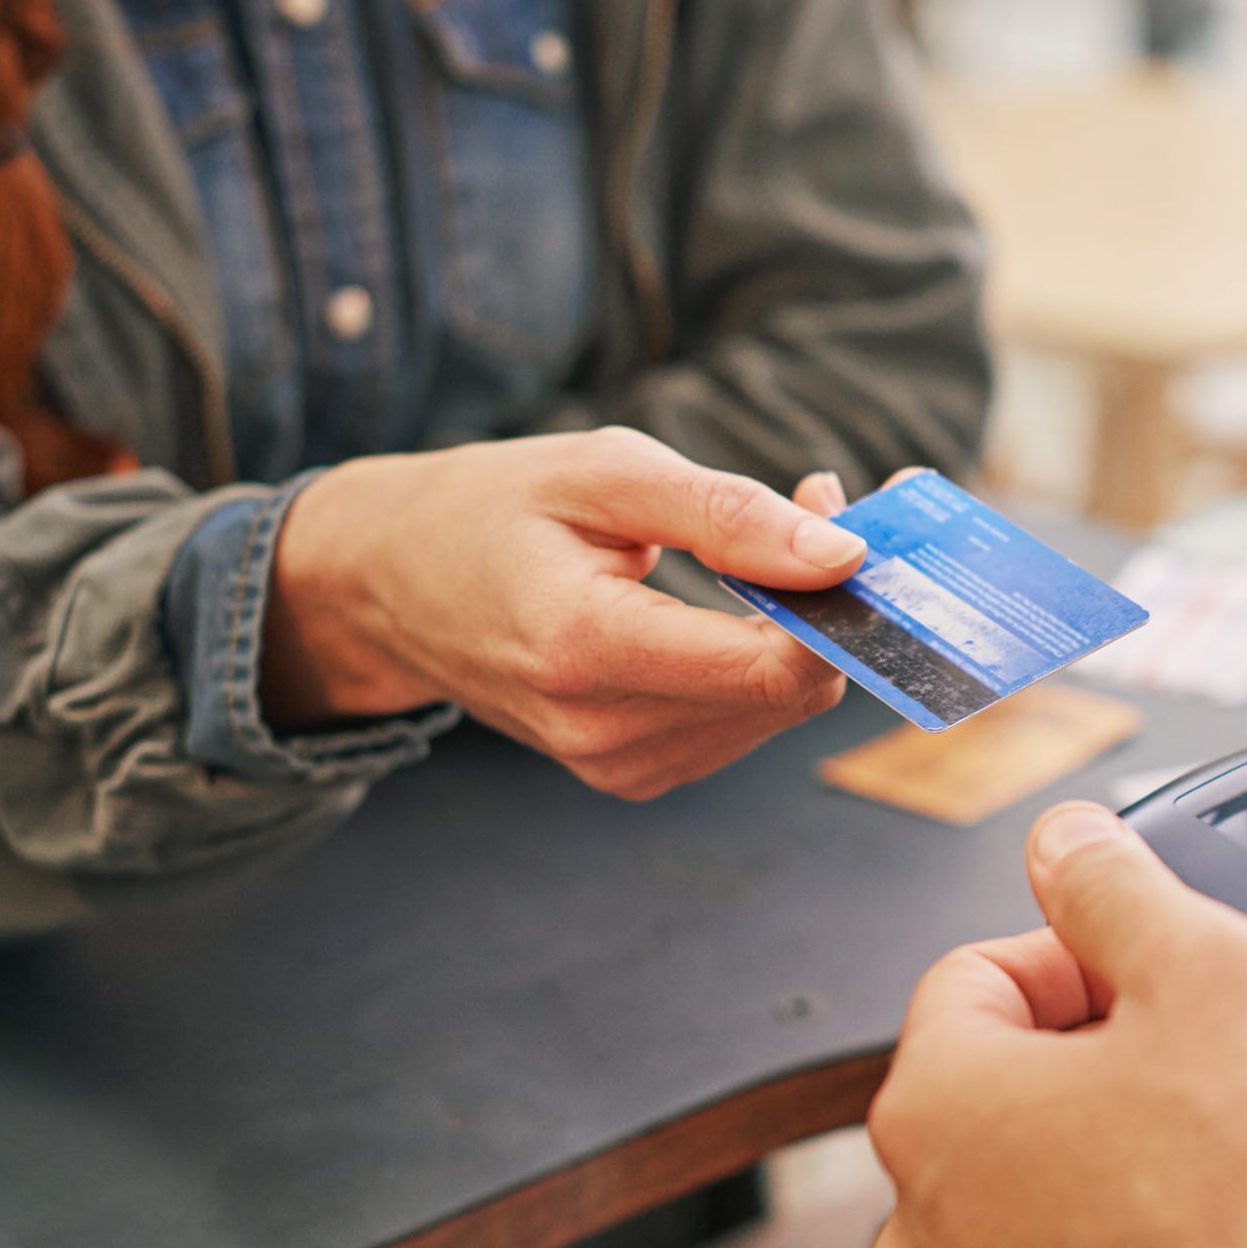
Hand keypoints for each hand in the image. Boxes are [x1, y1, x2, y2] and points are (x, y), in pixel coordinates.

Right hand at [262, 427, 862, 798]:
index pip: (770, 667)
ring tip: (752, 548)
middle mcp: (602, 730)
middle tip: (813, 502)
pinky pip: (740, 725)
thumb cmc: (493, 510)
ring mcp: (615, 765)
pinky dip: (756, 665)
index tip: (857, 523)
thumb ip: (729, 515)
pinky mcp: (629, 775)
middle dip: (824, 604)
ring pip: (777, 713)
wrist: (389, 587)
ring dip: (794, 633)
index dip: (839, 602)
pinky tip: (723, 609)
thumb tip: (843, 553)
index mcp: (585, 648)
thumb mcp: (606, 473)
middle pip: (788, 694)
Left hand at [867, 801, 1246, 1247]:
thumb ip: (1117, 885)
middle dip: (1141, 1046)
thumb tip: (1065, 841)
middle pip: (1023, 1081)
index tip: (1168, 970)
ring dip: (1150, 1142)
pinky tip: (1238, 1237)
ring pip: (1058, 1185)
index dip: (1092, 952)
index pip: (982, 972)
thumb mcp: (1205, 971)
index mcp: (933, 1105)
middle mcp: (924, 1224)